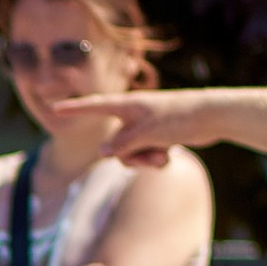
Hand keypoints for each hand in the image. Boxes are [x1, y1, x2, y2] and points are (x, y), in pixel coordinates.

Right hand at [46, 92, 197, 169]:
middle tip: (149, 156)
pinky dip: (154, 158)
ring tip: (162, 156)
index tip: (54, 108)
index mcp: (128, 106)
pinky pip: (145, 154)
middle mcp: (133, 115)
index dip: (74, 108)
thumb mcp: (147, 133)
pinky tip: (168, 155)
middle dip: (129, 155)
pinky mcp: (157, 136)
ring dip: (143, 160)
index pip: (94, 106)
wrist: (212, 116)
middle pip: (115, 143)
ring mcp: (145, 126)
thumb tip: (103, 151)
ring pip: (130, 152)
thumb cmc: (179, 117)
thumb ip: (123, 143)